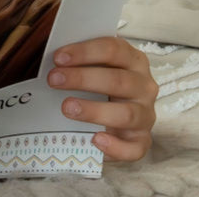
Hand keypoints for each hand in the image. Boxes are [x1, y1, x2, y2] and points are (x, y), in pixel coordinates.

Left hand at [47, 37, 157, 160]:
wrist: (114, 120)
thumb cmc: (99, 88)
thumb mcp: (92, 70)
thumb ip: (78, 64)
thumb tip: (53, 64)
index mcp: (133, 61)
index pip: (113, 50)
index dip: (85, 52)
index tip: (58, 58)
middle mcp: (144, 86)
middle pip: (118, 80)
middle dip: (83, 78)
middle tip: (53, 80)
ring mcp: (145, 115)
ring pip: (126, 114)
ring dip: (94, 110)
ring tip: (67, 108)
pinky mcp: (141, 141)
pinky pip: (134, 148)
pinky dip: (115, 146)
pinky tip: (95, 140)